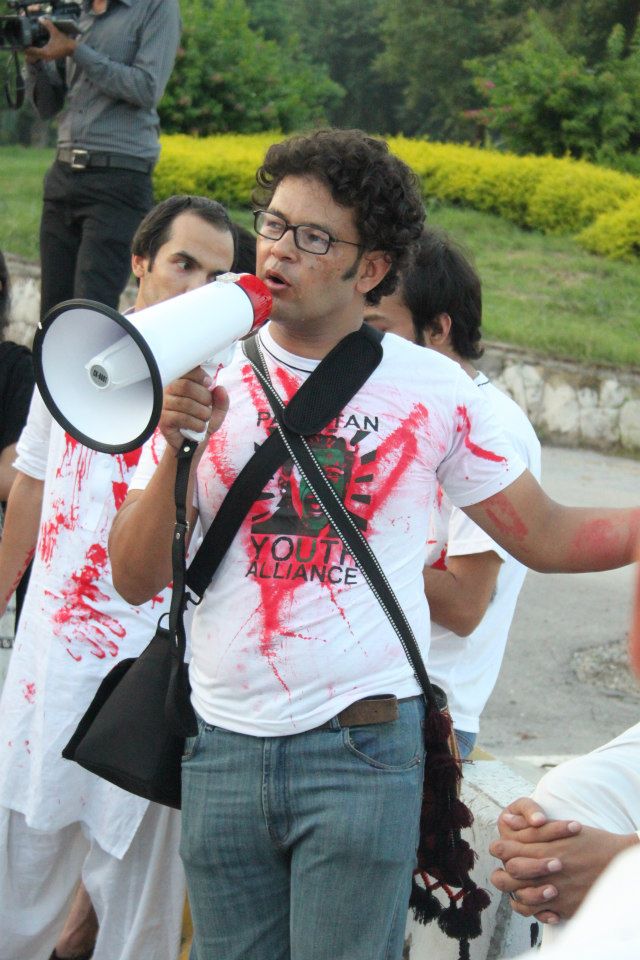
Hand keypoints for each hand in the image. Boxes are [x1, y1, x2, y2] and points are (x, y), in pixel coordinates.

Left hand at [25, 18, 76, 61]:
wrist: (72, 49)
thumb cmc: (64, 42)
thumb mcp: (55, 32)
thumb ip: (48, 25)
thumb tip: (41, 19)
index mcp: (45, 52)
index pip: (32, 52)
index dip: (26, 48)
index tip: (21, 44)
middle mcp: (45, 57)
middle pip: (32, 56)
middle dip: (27, 51)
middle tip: (22, 45)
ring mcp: (48, 58)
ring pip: (36, 57)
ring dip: (31, 53)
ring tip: (27, 46)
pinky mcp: (49, 57)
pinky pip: (40, 56)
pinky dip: (36, 53)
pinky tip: (34, 48)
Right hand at [159, 368, 228, 451]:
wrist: (191, 445)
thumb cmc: (200, 423)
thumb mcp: (217, 411)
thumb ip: (222, 400)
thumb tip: (220, 388)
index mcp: (179, 383)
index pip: (186, 371)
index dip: (200, 376)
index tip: (208, 384)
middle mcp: (168, 392)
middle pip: (185, 386)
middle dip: (204, 397)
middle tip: (208, 406)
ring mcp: (163, 406)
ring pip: (185, 403)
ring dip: (202, 413)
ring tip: (205, 419)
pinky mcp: (163, 420)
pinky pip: (181, 418)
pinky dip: (196, 424)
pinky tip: (199, 428)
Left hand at [490, 797, 637, 921]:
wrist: (620, 864)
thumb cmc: (592, 842)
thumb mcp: (563, 829)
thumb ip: (532, 828)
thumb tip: (507, 821)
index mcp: (545, 850)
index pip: (509, 851)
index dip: (499, 848)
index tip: (498, 847)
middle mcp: (548, 874)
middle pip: (509, 876)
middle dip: (501, 871)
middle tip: (504, 868)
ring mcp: (556, 894)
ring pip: (520, 899)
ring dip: (514, 892)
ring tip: (516, 886)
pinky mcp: (566, 909)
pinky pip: (539, 915)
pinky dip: (532, 910)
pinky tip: (533, 902)